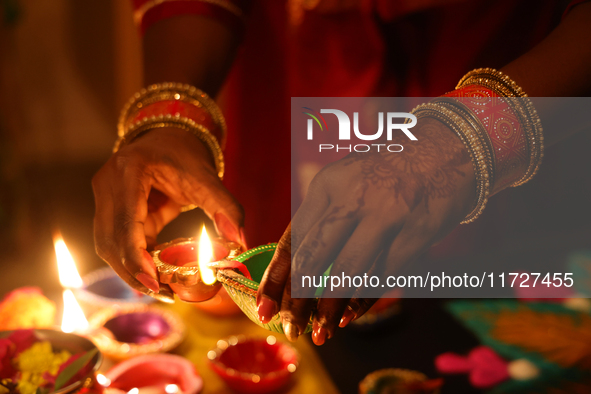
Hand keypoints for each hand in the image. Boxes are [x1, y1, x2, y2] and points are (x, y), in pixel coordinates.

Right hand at [92, 127, 244, 298]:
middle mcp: (107, 184)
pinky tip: (156, 273)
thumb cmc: (186, 154)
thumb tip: (239, 242)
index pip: (125, 225)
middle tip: (164, 293)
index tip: (155, 283)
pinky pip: (117, 241)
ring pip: (107, 245)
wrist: (169, 135)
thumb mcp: (207, 178)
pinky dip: (135, 259)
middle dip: (134, 272)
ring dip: (131, 270)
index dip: (136, 259)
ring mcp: (103, 197)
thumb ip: (225, 208)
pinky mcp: (110, 209)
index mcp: (128, 172)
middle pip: (110, 241)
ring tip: (162, 289)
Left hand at [257, 118, 475, 344]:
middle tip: (290, 328)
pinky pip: (383, 275)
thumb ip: (322, 217)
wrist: (446, 148)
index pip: (292, 239)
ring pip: (347, 272)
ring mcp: (387, 214)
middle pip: (314, 259)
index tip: (263, 307)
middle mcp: (353, 197)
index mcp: (328, 184)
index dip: (275, 278)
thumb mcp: (346, 180)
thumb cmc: (387, 172)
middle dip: (297, 300)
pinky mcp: (416, 231)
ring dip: (329, 308)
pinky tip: (349, 315)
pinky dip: (364, 300)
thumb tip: (296, 269)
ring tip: (319, 334)